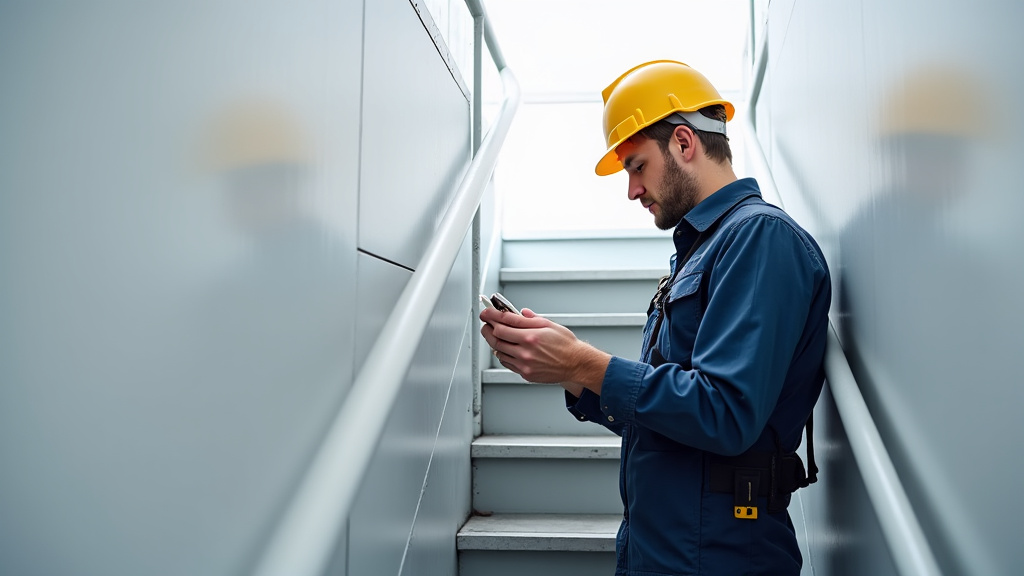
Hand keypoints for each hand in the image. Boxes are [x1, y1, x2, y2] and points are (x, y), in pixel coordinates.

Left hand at [479, 307, 609, 392]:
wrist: (576, 364)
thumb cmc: (566, 345)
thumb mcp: (550, 325)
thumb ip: (531, 319)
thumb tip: (519, 313)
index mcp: (531, 335)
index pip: (504, 322)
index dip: (491, 315)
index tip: (486, 312)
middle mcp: (526, 350)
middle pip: (496, 337)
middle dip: (488, 328)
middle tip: (486, 323)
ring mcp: (524, 363)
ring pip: (499, 351)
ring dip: (494, 342)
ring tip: (495, 335)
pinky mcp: (525, 373)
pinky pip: (506, 363)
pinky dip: (502, 354)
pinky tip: (505, 349)